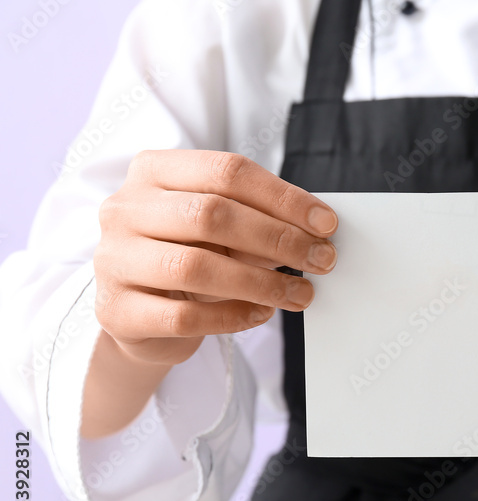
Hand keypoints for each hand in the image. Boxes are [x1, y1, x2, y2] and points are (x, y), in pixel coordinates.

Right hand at [94, 149, 337, 365]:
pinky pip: (185, 316)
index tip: (326, 223)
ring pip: (196, 266)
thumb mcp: (222, 230)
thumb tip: (317, 232)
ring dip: (262, 282)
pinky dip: (233, 316)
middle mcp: (124, 209)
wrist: (139, 315)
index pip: (226, 170)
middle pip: (211, 214)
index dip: (284, 197)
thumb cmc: (190, 256)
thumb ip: (261, 222)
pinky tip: (262, 313)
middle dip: (278, 238)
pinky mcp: (118, 311)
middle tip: (322, 260)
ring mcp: (114, 259)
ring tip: (300, 294)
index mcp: (153, 171)